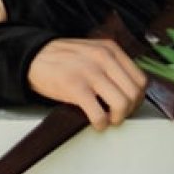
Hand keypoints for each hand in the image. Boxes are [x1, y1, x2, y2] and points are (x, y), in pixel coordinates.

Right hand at [27, 36, 146, 128]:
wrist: (32, 57)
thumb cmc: (64, 58)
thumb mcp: (93, 51)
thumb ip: (112, 64)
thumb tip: (131, 91)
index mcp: (110, 49)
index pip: (140, 79)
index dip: (138, 97)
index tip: (129, 104)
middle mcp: (103, 58)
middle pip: (134, 93)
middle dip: (129, 110)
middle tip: (118, 114)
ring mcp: (89, 72)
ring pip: (121, 104)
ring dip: (117, 118)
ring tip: (108, 119)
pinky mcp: (75, 87)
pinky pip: (99, 113)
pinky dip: (101, 123)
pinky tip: (96, 122)